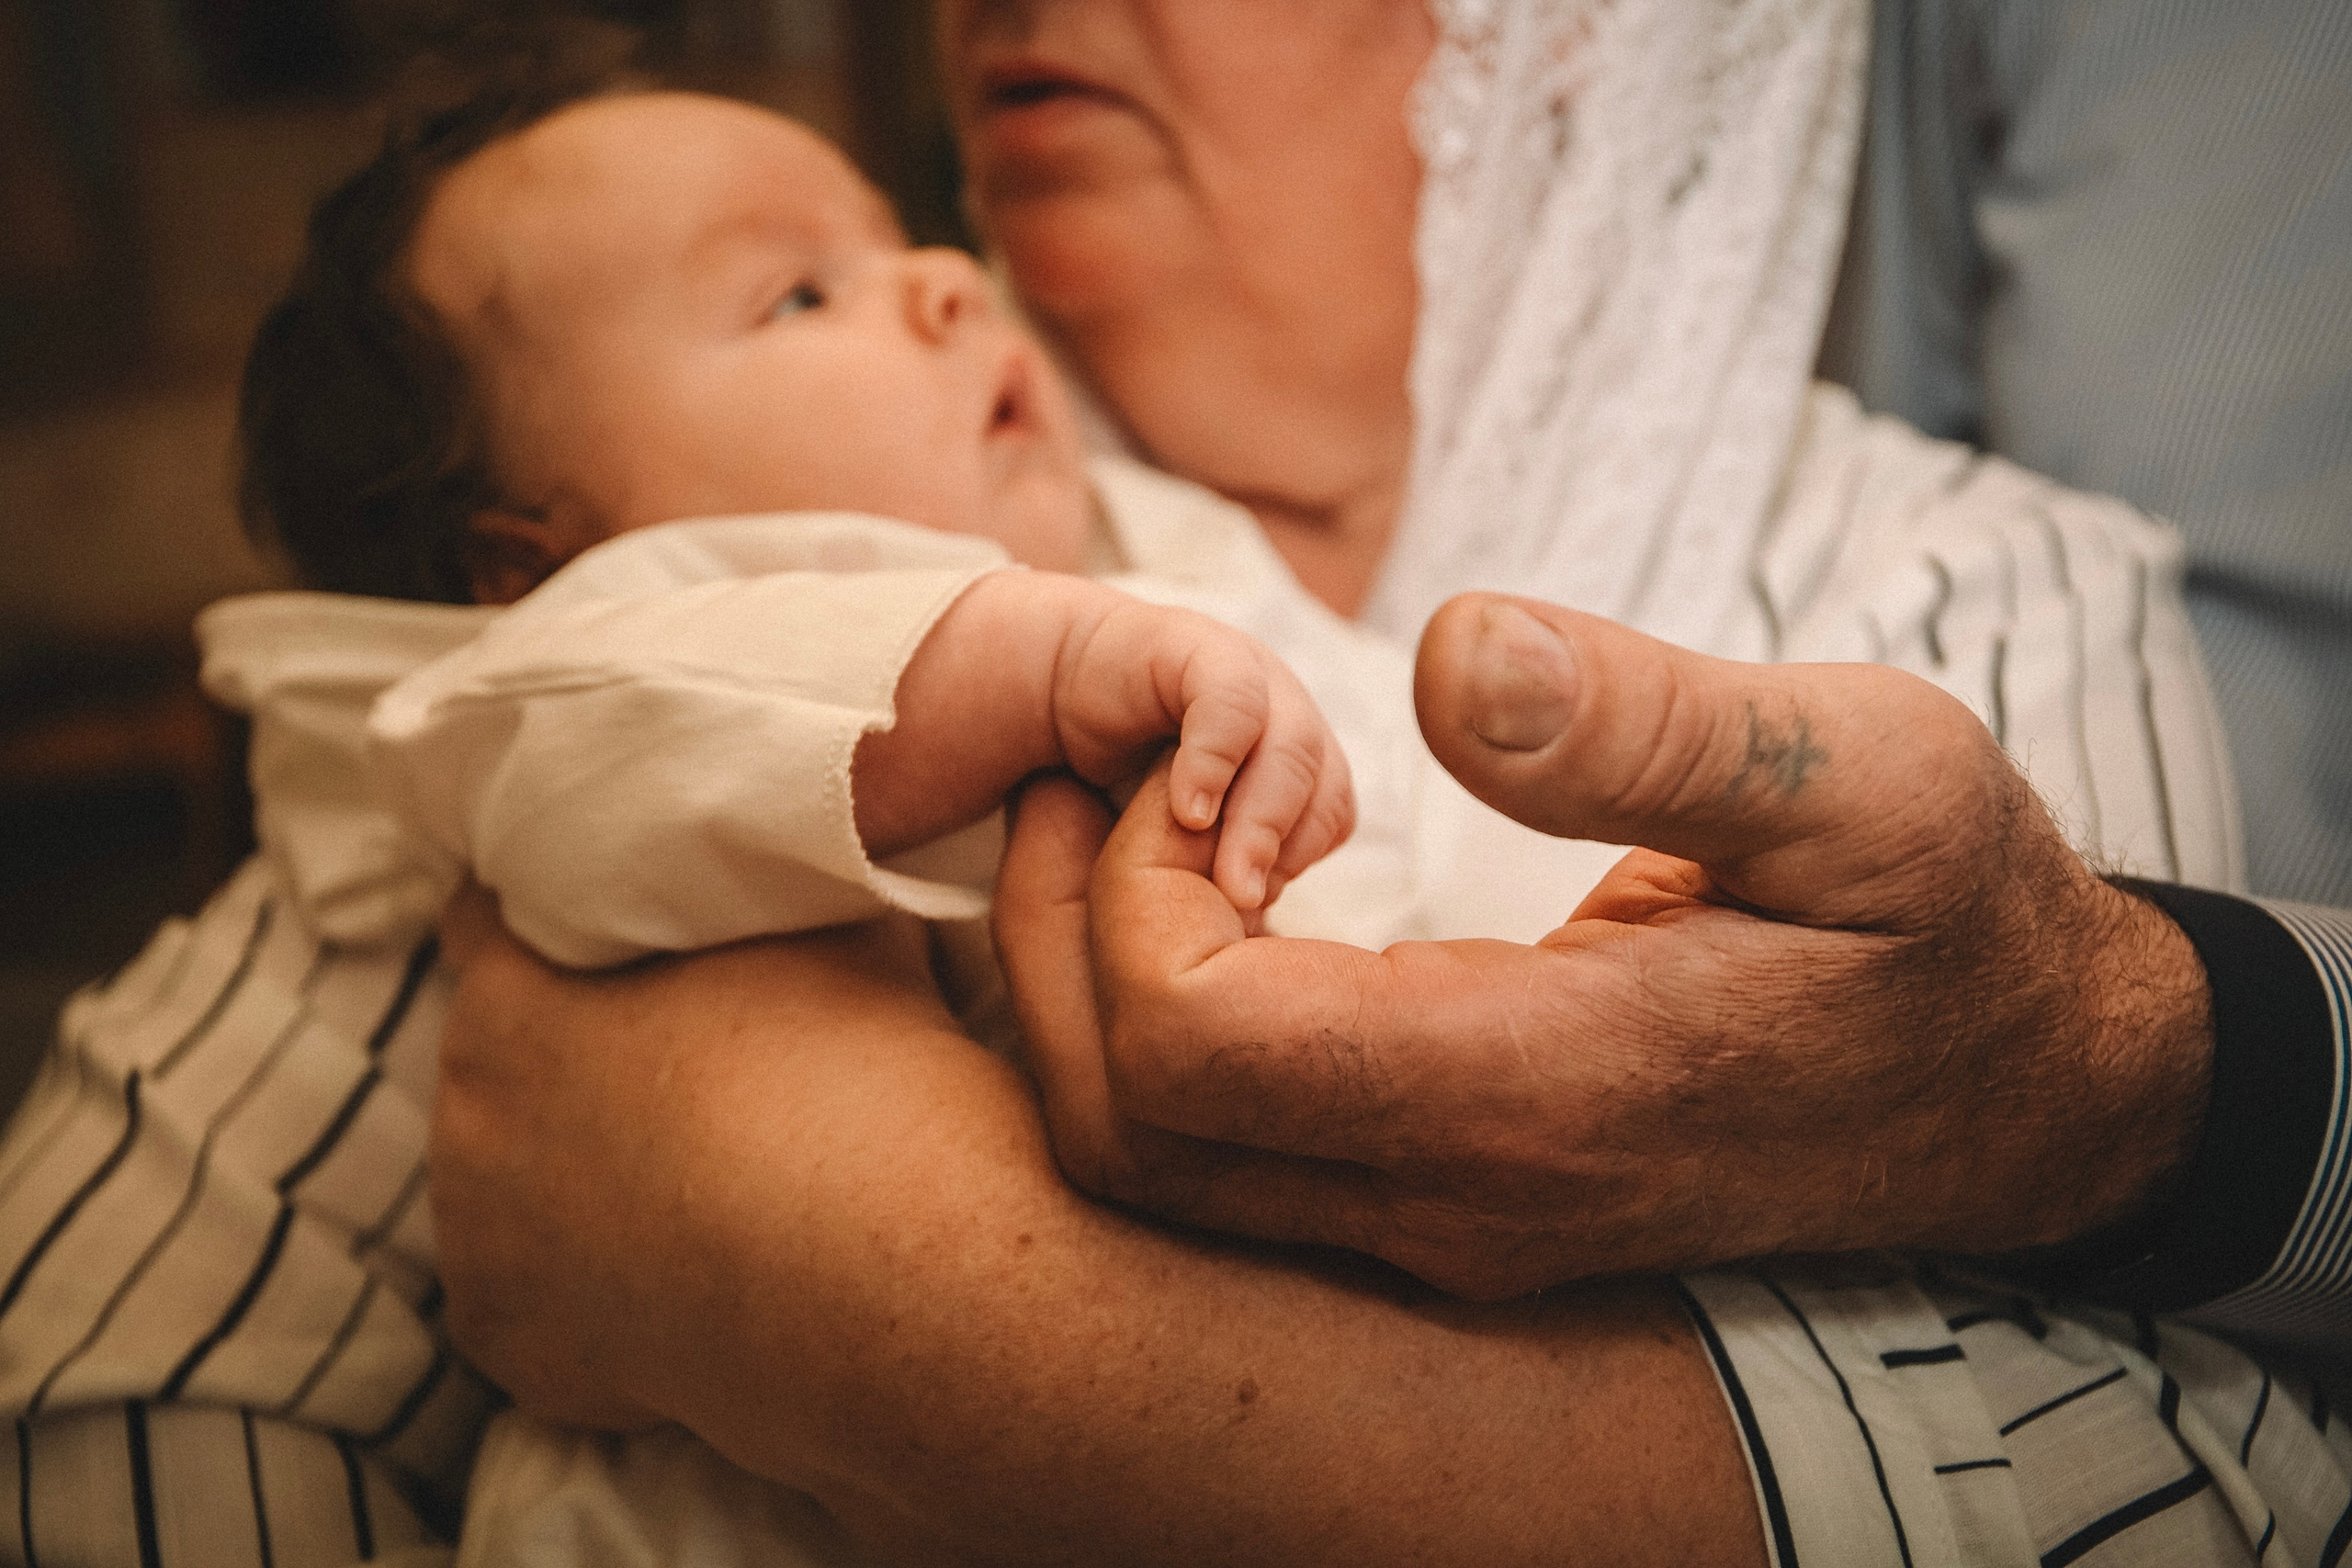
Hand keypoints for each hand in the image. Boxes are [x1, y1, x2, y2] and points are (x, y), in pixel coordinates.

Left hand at [431, 882, 947, 1427]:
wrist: (887, 1270)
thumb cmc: (852, 1077)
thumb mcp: (832, 925)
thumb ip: (773, 887)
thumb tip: (796, 855)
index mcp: (512, 999)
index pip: (487, 923)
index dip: (552, 916)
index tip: (605, 926)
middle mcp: (465, 1116)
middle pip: (501, 1061)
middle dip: (570, 1056)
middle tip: (678, 1066)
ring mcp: (479, 1242)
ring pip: (512, 1183)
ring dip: (574, 1174)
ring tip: (693, 1184)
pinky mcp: (511, 1343)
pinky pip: (541, 1295)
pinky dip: (593, 1285)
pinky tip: (681, 1272)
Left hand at [993, 593, 2214, 1298]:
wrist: (2023, 1088)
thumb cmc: (1948, 919)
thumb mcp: (1860, 780)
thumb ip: (1653, 726)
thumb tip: (1457, 652)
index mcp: (1541, 1091)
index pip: (1197, 1046)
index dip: (1133, 888)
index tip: (1207, 759)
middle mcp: (1459, 1196)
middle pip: (1124, 1129)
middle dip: (1052, 934)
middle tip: (1093, 767)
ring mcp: (1443, 1223)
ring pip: (1149, 1162)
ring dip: (1084, 983)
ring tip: (1127, 814)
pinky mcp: (1442, 1206)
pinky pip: (1218, 1156)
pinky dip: (1152, 1025)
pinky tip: (1209, 889)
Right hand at [1053, 596, 1355, 911]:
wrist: (1055, 683)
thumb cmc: (1119, 773)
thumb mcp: (1177, 836)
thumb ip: (1214, 874)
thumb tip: (1247, 947)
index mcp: (1293, 757)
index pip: (1329, 816)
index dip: (1296, 862)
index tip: (1247, 909)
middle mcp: (1283, 712)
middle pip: (1322, 785)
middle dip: (1284, 853)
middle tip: (1244, 909)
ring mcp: (1249, 677)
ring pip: (1291, 748)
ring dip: (1259, 821)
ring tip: (1223, 879)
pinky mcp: (1198, 651)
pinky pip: (1229, 704)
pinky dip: (1214, 761)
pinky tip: (1187, 813)